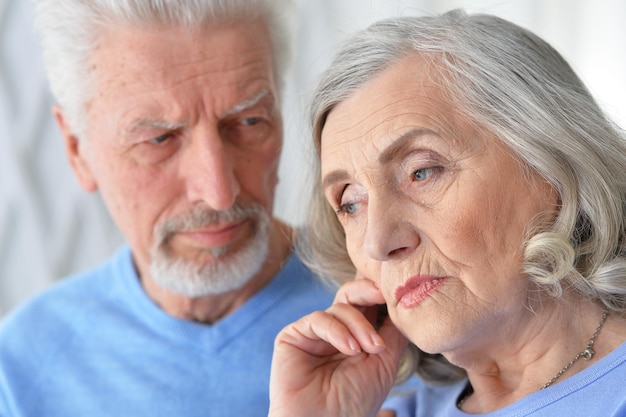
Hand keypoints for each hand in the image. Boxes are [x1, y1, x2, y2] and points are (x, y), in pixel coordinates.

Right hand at [269, 279, 407, 416]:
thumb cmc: (355, 401)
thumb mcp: (385, 363)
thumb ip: (393, 332)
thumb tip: (406, 302)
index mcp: (356, 336)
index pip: (368, 304)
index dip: (381, 294)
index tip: (399, 289)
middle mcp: (336, 331)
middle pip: (352, 295)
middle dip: (370, 291)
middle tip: (384, 293)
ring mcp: (314, 332)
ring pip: (340, 307)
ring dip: (360, 325)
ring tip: (371, 349)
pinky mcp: (294, 335)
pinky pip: (319, 319)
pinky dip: (338, 331)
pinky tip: (350, 349)